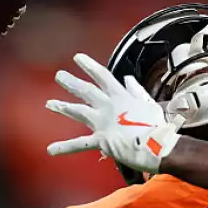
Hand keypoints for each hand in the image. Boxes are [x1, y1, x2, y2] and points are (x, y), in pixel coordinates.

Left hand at [45, 53, 182, 174]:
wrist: (156, 144)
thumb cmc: (157, 126)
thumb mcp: (149, 103)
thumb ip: (136, 90)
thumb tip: (128, 78)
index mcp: (121, 96)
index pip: (102, 76)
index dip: (89, 66)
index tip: (77, 58)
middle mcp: (108, 106)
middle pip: (86, 90)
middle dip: (71, 82)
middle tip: (59, 76)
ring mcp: (102, 122)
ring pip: (78, 111)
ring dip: (63, 107)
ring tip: (50, 104)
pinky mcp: (100, 139)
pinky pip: (79, 144)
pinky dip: (65, 147)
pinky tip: (51, 150)